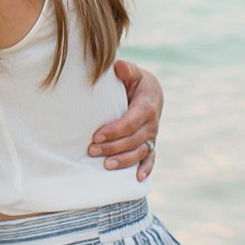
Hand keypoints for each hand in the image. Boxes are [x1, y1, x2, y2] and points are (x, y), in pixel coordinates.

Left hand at [87, 60, 162, 181]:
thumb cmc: (136, 81)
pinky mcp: (151, 144)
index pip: (130, 122)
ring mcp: (152, 136)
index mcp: (147, 106)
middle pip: (133, 140)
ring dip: (124, 160)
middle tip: (91, 150)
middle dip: (112, 147)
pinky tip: (136, 178)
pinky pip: (150, 159)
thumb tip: (119, 66)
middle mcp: (152, 123)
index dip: (114, 131)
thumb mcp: (133, 73)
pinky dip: (146, 169)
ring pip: (139, 152)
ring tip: (105, 166)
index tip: (96, 136)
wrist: (150, 91)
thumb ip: (127, 70)